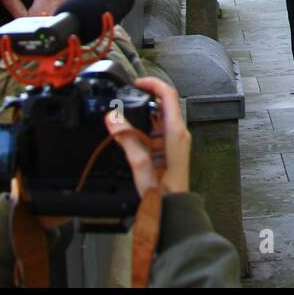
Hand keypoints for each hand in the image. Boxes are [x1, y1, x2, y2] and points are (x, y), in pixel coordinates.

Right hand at [105, 76, 191, 196]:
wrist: (172, 211)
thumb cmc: (163, 193)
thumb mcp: (141, 166)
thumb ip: (127, 140)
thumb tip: (114, 119)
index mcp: (176, 133)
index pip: (169, 95)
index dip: (154, 84)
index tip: (138, 83)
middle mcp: (178, 134)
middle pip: (163, 105)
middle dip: (144, 100)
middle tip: (126, 101)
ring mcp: (175, 141)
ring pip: (158, 119)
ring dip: (142, 117)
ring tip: (125, 122)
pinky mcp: (170, 149)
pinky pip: (156, 132)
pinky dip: (143, 130)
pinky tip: (132, 138)